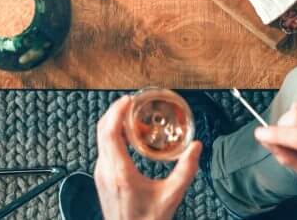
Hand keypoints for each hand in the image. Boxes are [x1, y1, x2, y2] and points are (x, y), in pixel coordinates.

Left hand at [94, 96, 200, 219]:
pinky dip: (115, 137)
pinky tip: (132, 140)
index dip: (116, 111)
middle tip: (133, 103)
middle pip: (102, 130)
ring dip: (116, 125)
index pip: (109, 132)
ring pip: (101, 139)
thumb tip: (196, 147)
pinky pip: (104, 149)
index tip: (128, 100)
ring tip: (137, 122)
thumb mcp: (171, 196)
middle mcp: (105, 171)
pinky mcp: (102, 178)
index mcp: (120, 173)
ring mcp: (101, 174)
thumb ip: (186, 170)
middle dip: (115, 112)